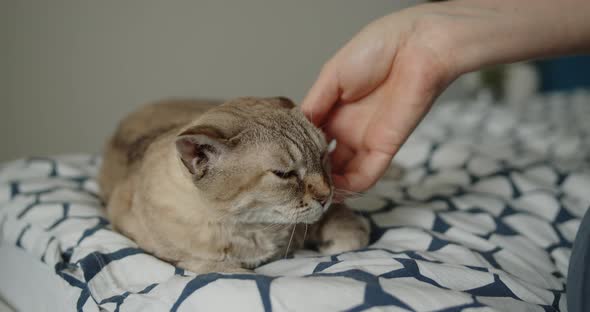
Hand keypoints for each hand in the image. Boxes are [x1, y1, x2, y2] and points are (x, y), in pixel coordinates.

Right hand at [302, 5, 456, 191]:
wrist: (416, 46)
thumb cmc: (376, 49)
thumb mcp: (331, 75)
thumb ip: (314, 104)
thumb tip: (295, 129)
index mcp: (334, 110)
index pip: (311, 140)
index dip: (298, 152)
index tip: (283, 163)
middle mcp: (348, 129)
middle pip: (326, 162)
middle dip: (311, 174)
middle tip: (294, 185)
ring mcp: (366, 140)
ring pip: (343, 175)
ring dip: (328, 186)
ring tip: (309, 193)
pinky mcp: (385, 148)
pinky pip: (365, 176)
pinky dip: (348, 188)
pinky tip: (331, 191)